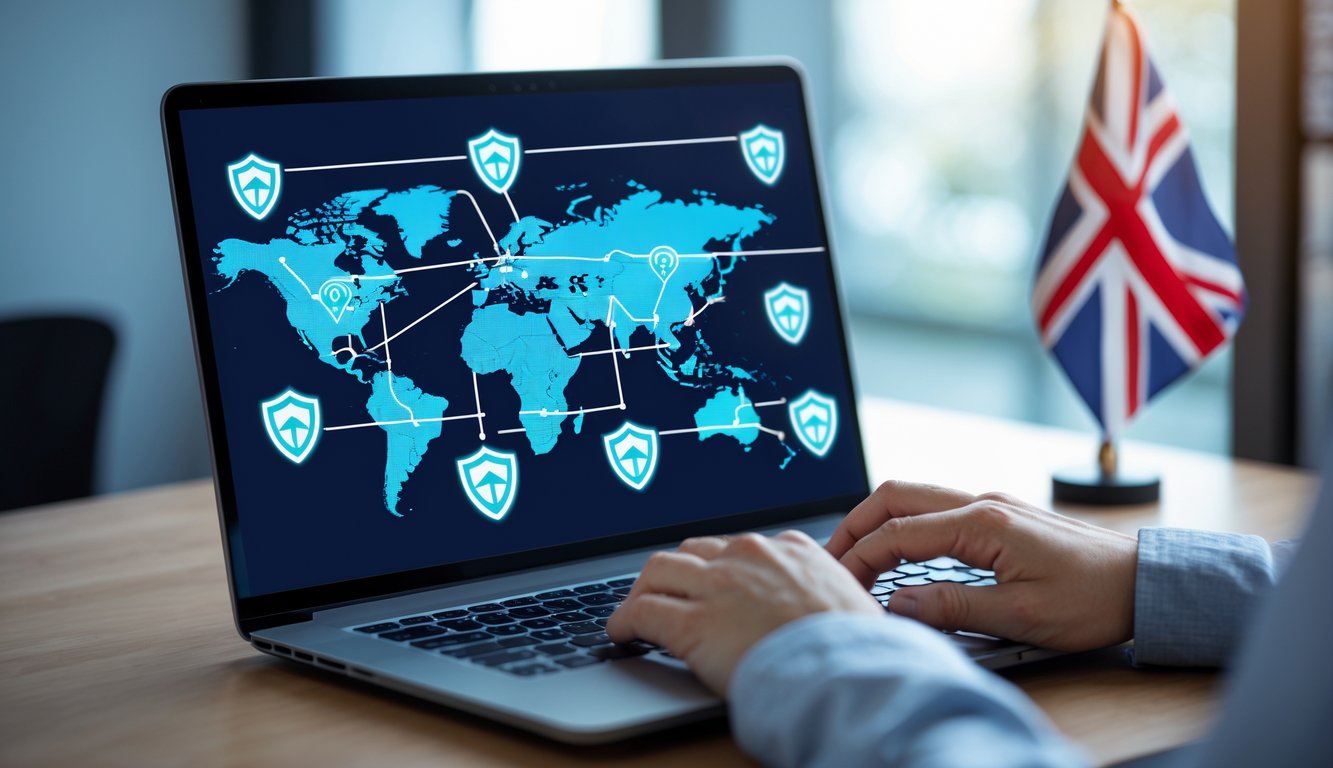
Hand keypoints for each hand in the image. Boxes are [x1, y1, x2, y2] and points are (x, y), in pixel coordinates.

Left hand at [607, 530, 882, 695]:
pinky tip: (620, 633)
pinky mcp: (692, 622)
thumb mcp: (850, 603)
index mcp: (790, 548)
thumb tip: (820, 612)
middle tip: (665, 594)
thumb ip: (822, 595)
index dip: (715, 567)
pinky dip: (624, 620)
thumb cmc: (860, 651)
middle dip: (675, 573)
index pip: (736, 547)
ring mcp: (718, 586)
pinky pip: (642, 612)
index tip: (707, 582)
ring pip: (658, 571)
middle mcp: (750, 556)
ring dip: (643, 590)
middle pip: (692, 551)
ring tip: (634, 610)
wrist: (849, 673)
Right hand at [826, 480, 1137, 651]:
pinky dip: (905, 524)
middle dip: (855, 524)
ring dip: (879, 520)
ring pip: (915, 497)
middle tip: (830, 556)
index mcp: (983, 524)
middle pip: (896, 496)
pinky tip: (900, 551)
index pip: (898, 533)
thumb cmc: (1093, 599)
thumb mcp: (1020, 615)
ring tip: (856, 553)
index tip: (838, 584)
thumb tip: (896, 603)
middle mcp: (983, 504)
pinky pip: (937, 509)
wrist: (1145, 582)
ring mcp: (992, 505)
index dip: (859, 558)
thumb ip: (951, 606)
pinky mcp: (1000, 516)